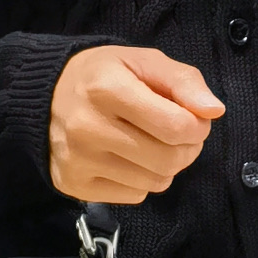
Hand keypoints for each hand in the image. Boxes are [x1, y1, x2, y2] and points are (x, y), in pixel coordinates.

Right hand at [49, 46, 224, 204]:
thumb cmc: (103, 76)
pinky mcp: (74, 185)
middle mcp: (88, 128)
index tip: (192, 118)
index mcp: (106, 89)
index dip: (197, 126)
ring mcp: (79, 161)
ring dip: (167, 166)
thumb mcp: (143, 61)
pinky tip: (129, 159)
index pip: (176, 126)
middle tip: (179, 135)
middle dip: (188, 149)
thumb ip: (183, 81)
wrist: (44, 97)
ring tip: (153, 145)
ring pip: (156, 182)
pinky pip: (135, 195)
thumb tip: (214, 111)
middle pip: (169, 159)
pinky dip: (143, 180)